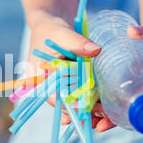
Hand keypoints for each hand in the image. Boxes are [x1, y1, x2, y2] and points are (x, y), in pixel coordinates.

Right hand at [26, 11, 111, 128]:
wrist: (50, 23)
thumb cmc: (50, 29)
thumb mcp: (62, 34)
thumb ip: (77, 43)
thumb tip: (96, 50)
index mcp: (39, 79)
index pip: (53, 98)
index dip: (70, 106)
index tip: (86, 109)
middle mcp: (49, 86)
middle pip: (65, 104)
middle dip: (82, 112)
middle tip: (99, 118)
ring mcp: (60, 84)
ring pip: (74, 101)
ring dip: (88, 109)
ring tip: (104, 117)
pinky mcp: (71, 81)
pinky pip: (80, 93)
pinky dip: (90, 99)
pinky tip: (102, 108)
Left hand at [86, 23, 142, 132]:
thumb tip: (131, 30)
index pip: (132, 116)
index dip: (116, 121)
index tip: (101, 125)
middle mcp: (139, 99)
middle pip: (116, 114)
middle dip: (98, 119)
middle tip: (78, 121)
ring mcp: (130, 93)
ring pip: (109, 106)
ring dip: (92, 111)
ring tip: (73, 115)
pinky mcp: (123, 85)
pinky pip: (107, 95)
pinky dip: (94, 99)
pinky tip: (77, 100)